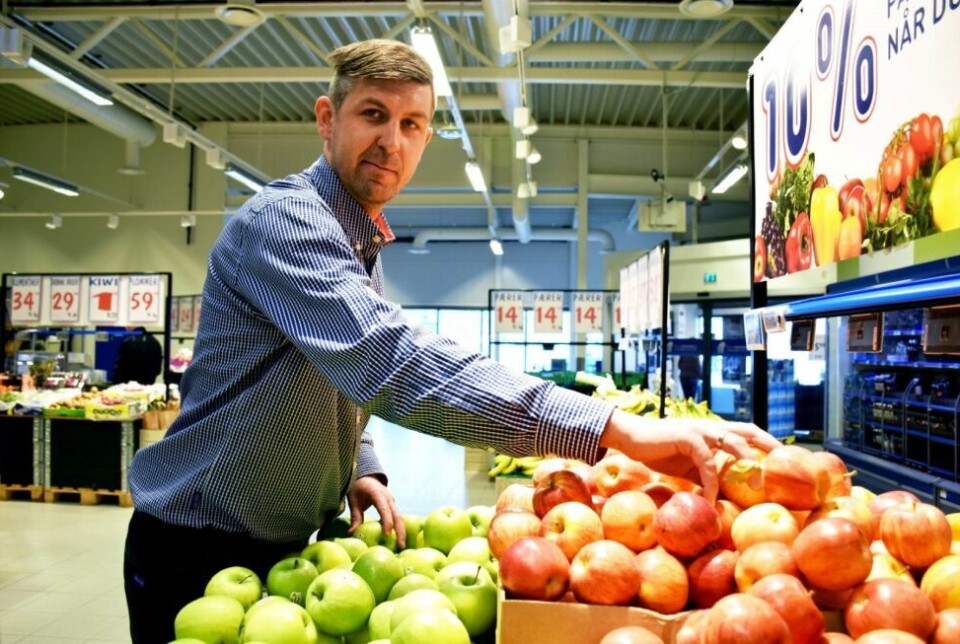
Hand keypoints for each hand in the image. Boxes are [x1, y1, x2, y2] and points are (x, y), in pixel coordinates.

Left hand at [347, 475, 406, 548]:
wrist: (365, 476)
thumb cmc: (358, 487)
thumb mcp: (353, 500)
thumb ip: (355, 516)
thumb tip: (352, 533)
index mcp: (378, 494)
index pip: (384, 509)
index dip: (387, 522)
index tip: (387, 535)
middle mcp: (388, 497)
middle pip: (397, 515)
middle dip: (400, 531)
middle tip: (400, 546)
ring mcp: (392, 501)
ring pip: (399, 517)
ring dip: (401, 531)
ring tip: (401, 546)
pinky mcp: (392, 505)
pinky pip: (397, 516)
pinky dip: (398, 527)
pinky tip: (398, 539)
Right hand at [599, 410, 781, 503]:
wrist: (632, 438)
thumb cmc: (660, 451)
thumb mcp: (690, 467)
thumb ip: (708, 476)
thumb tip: (724, 498)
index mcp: (714, 431)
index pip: (748, 432)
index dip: (767, 443)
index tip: (784, 459)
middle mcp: (711, 427)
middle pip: (748, 431)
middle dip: (768, 446)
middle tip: (784, 466)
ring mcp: (700, 430)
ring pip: (733, 442)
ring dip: (747, 463)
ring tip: (758, 485)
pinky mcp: (687, 438)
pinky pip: (707, 462)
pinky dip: (712, 482)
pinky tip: (710, 499)